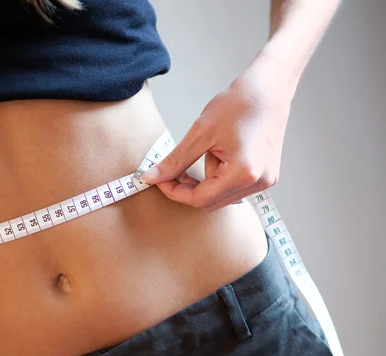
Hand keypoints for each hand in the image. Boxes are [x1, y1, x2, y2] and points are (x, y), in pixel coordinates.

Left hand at [141, 59, 291, 210]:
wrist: (270, 87)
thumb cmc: (240, 103)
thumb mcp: (200, 133)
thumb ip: (175, 161)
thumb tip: (151, 178)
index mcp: (243, 174)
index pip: (199, 199)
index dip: (174, 191)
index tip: (159, 179)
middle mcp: (258, 183)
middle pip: (210, 201)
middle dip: (188, 188)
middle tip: (173, 169)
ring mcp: (265, 181)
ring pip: (221, 195)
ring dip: (205, 180)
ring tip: (209, 149)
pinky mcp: (266, 175)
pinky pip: (234, 186)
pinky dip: (220, 175)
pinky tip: (221, 152)